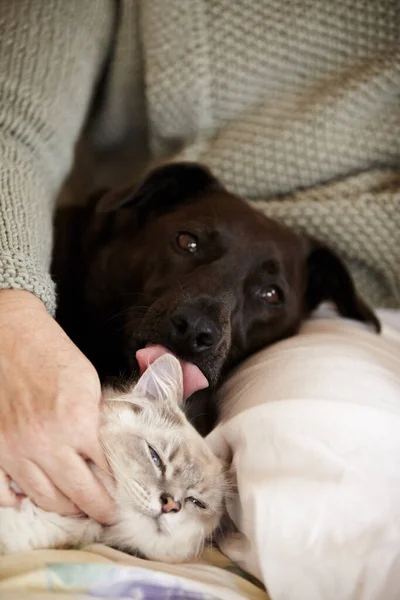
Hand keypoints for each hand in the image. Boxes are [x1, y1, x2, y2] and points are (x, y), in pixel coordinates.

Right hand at [0, 289, 113, 522]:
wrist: (10, 337)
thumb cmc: (52, 354)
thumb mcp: (88, 383)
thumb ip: (97, 420)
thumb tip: (106, 451)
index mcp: (76, 422)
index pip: (106, 471)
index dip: (120, 487)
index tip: (128, 496)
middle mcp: (45, 443)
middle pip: (78, 495)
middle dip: (99, 508)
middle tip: (108, 512)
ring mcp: (16, 450)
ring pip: (45, 498)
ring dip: (66, 507)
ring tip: (80, 506)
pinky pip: (6, 492)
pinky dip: (22, 500)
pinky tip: (36, 499)